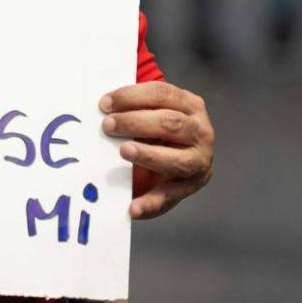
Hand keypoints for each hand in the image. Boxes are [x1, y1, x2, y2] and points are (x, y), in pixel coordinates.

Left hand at [100, 81, 213, 219]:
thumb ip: (134, 108)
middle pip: (169, 123)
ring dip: (147, 155)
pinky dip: (150, 203)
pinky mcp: (189, 188)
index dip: (132, 97)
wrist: (178, 157)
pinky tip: (132, 208)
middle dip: (135, 122)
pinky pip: (169, 197)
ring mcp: (198, 162)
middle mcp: (200, 132)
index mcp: (190, 105)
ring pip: (175, 159)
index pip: (162, 94)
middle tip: (107, 126)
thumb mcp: (151, 112)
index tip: (104, 103)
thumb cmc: (157, 129)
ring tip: (124, 151)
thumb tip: (101, 108)